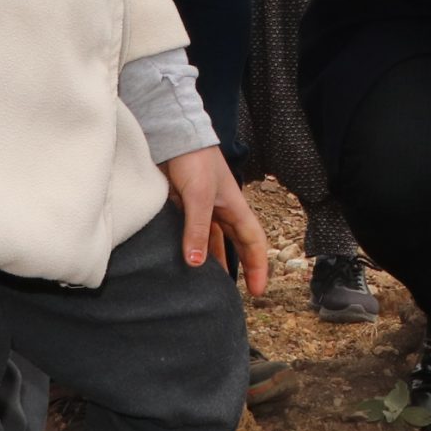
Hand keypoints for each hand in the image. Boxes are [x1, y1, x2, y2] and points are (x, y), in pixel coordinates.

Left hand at [162, 148, 268, 293]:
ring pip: (211, 241)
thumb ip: (196, 229)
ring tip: (207, 285)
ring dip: (211, 261)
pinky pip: (189, 234)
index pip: (253, 242)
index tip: (257, 292)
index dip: (258, 267)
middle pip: (235, 244)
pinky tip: (182, 261)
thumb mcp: (199, 197)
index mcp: (235, 208)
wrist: (172, 136)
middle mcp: (221, 211)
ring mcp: (202, 209)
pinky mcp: (182, 207)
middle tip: (236, 294)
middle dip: (240, 268)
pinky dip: (189, 249)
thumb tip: (196, 263)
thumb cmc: (194, 161)